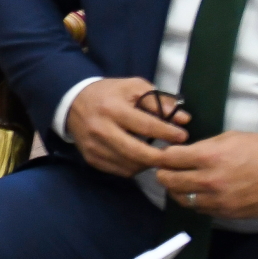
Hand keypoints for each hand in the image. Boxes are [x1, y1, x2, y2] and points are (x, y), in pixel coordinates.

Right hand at [64, 76, 185, 176]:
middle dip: (161, 157)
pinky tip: (142, 159)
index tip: (183, 136)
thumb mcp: (134, 88)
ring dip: (149, 163)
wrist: (73, 102)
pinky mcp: (91, 158)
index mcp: (112, 109)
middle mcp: (101, 130)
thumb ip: (159, 102)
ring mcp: (94, 147)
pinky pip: (119, 170)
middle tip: (176, 156)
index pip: (145, 125)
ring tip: (160, 156)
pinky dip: (135, 167)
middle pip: (137, 152)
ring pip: (129, 165)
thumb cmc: (109, 93)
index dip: (167, 132)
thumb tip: (183, 119)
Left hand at [149, 132, 257, 218]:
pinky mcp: (227, 213)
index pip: (170, 158)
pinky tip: (198, 193)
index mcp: (209, 157)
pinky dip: (195, 201)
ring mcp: (217, 200)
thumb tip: (186, 152)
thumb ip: (205, 146)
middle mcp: (209, 181)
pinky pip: (200, 209)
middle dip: (163, 174)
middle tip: (164, 170)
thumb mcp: (232, 137)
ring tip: (179, 183)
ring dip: (177, 190)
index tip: (163, 155)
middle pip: (169, 181)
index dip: (163, 155)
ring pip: (182, 199)